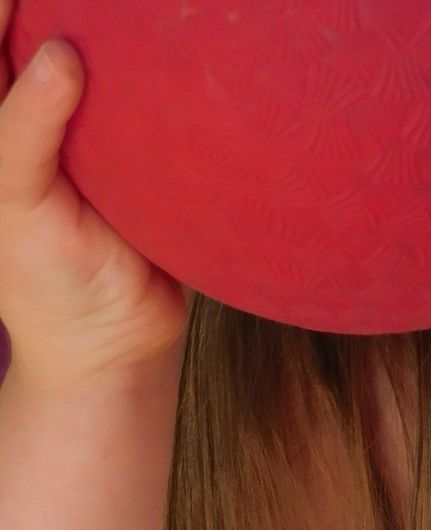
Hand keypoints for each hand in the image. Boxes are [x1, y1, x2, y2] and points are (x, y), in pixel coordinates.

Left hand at [0, 0, 186, 391]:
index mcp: (1, 127)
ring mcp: (93, 138)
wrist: (117, 345)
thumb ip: (24, 125)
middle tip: (96, 5)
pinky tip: (165, 55)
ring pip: (96, 67)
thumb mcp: (15, 197)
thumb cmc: (44, 277)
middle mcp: (41, 120)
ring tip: (133, 14)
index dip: (8, 12)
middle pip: (40, 41)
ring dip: (109, 39)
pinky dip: (154, 84)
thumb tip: (62, 54)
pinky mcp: (143, 160)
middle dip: (59, 16)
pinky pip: (147, 110)